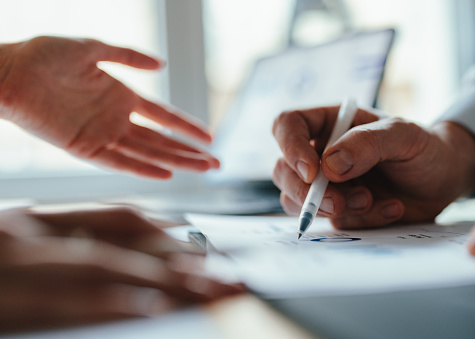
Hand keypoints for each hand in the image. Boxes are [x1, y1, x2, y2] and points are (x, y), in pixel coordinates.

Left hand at [0, 36, 218, 178]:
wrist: (8, 72)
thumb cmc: (45, 55)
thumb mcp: (93, 48)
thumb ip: (128, 56)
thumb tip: (162, 64)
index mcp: (122, 95)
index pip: (163, 116)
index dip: (187, 127)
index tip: (209, 136)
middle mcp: (117, 119)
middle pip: (162, 140)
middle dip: (191, 151)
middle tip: (217, 162)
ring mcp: (103, 134)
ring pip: (148, 152)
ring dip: (177, 161)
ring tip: (203, 168)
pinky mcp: (85, 148)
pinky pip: (119, 161)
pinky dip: (142, 168)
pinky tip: (166, 173)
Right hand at [0, 207, 242, 330]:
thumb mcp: (12, 242)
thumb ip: (56, 246)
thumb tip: (111, 260)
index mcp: (30, 220)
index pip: (111, 215)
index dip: (162, 229)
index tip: (199, 243)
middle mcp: (26, 236)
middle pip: (123, 243)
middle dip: (183, 259)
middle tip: (230, 275)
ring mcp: (11, 267)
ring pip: (105, 269)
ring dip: (166, 281)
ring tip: (214, 291)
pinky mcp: (2, 303)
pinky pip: (64, 304)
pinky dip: (111, 306)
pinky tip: (152, 310)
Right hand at [272, 105, 474, 228]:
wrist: (444, 179)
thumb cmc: (423, 147)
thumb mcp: (403, 135)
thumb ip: (367, 143)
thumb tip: (328, 166)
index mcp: (329, 124)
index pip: (288, 126)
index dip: (290, 147)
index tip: (312, 172)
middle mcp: (320, 153)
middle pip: (283, 170)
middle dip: (306, 192)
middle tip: (338, 204)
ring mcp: (327, 184)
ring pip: (297, 201)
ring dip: (331, 209)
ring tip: (371, 201)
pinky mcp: (339, 210)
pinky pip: (333, 222)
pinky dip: (360, 220)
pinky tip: (391, 209)